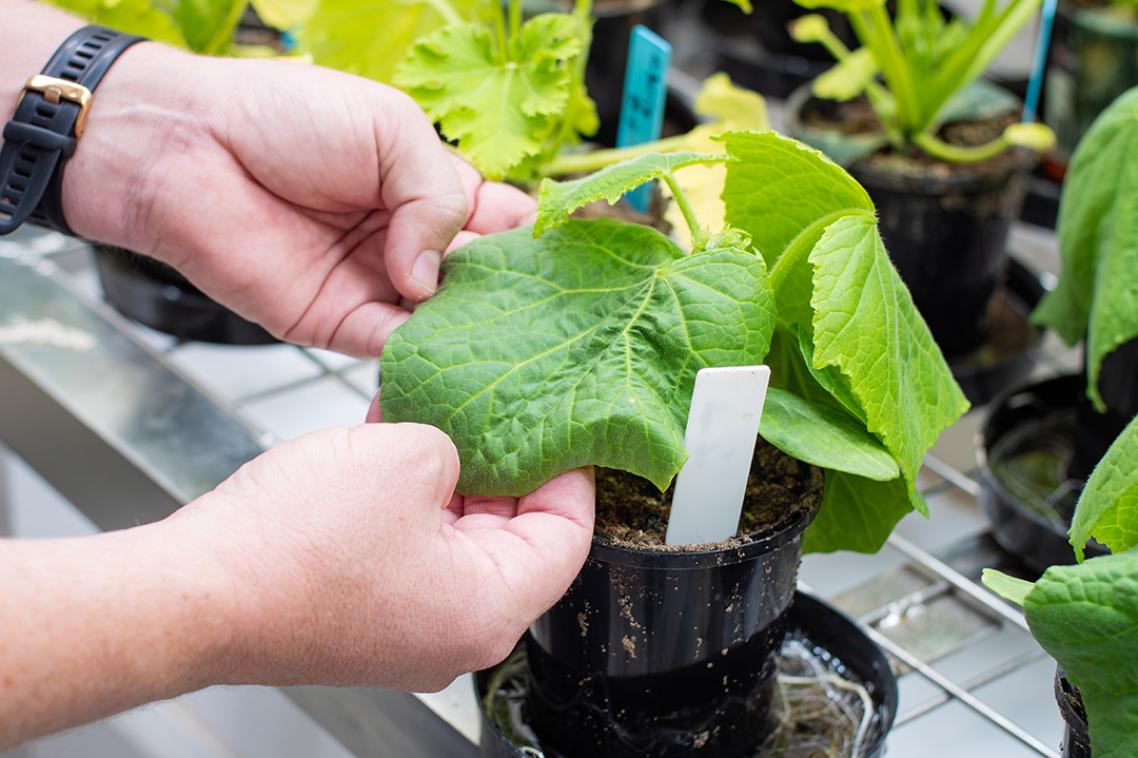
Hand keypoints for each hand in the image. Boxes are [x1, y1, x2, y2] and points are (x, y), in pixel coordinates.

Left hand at [62, 44, 534, 356]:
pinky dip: (428, 356)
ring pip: (451, 322)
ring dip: (479, 332)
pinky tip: (455, 353)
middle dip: (518, 296)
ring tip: (513, 341)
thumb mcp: (391, 129)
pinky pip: (398, 350)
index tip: (570, 261)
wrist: (191, 149)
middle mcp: (415, 242)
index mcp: (434, 187)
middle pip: (487, 280)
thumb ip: (438, 196)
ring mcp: (382, 286)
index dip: (536, 242)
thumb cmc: (286, 118)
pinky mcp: (343, 324)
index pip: (506, 223)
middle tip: (552, 312)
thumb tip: (433, 278)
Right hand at [173, 423, 593, 690]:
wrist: (192, 592)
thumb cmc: (294, 547)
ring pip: (452, 537)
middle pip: (510, 537)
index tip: (557, 426)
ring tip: (433, 414)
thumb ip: (457, 446)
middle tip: (491, 409)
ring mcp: (405, 626)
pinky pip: (405, 546)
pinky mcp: (361, 612)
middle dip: (497, 465)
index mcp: (489, 610)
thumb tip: (452, 450)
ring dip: (443, 474)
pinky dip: (404, 496)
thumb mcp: (408, 456)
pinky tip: (386, 440)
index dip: (567, 470)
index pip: (566, 536)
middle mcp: (454, 632)